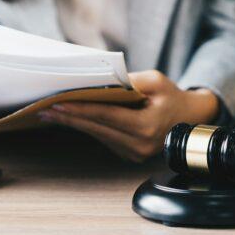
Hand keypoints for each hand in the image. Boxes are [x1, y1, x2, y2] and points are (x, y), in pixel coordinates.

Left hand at [37, 70, 219, 161]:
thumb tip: (100, 83)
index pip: (105, 115)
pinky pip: (103, 138)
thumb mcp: (155, 81)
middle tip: (43, 108)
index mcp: (146, 127)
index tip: (58, 103)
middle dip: (69, 117)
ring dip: (74, 123)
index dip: (80, 109)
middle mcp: (139, 145)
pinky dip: (88, 126)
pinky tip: (71, 118)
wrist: (190, 118)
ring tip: (51, 112)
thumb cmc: (172, 96)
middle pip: (96, 127)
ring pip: (97, 134)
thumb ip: (128, 81)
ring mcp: (134, 153)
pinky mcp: (129, 154)